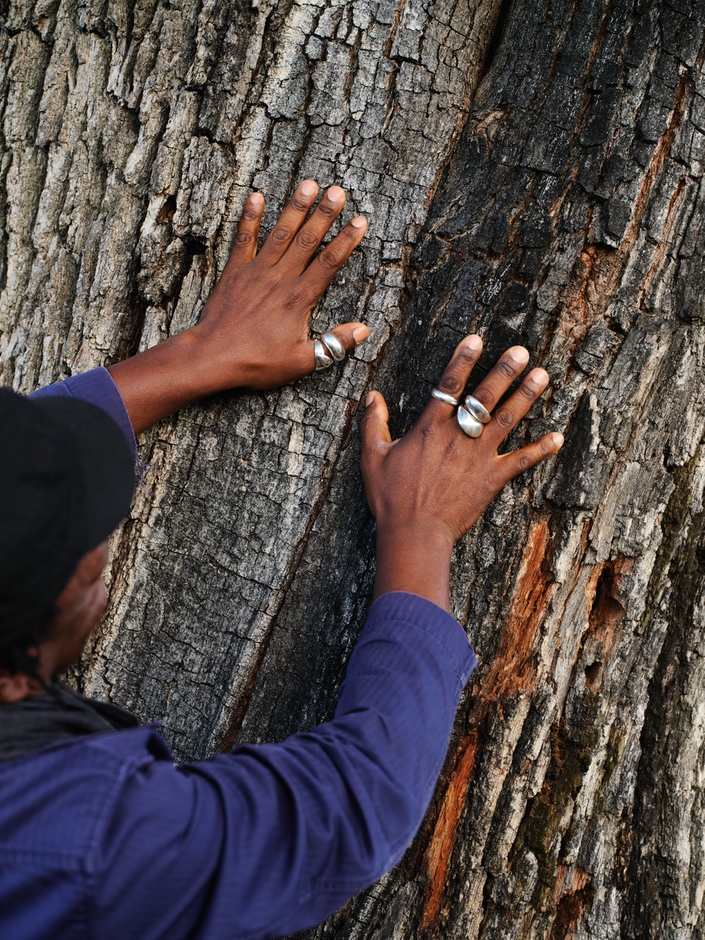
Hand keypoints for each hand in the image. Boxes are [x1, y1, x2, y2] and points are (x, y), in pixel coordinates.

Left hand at [191, 181, 368, 390]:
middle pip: (308, 240)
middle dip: (325, 214)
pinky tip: (256, 196)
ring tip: (309, 184)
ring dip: (295, 208)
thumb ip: (333, 344)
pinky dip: (249, 217)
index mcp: (299, 298)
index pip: (329, 263)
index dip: (346, 241)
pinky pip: (243, 239)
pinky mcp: (234, 272)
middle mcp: (280, 278)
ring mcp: (256, 271)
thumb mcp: (301, 361)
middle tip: (338, 191)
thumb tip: (363, 331)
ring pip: (280, 233)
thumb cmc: (257, 362)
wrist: (214, 356)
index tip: (360, 221)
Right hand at [360, 335, 562, 608]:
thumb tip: (371, 396)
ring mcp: (479, 456)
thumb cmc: (390, 497)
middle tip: (522, 351)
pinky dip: (541, 449)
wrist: (414, 533)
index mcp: (430, 427)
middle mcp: (459, 436)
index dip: (463, 359)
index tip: (476, 339)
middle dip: (505, 370)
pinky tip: (558, 437)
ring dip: (527, 396)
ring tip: (543, 375)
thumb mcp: (372, 457)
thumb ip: (372, 423)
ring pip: (508, 419)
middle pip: (486, 395)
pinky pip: (521, 461)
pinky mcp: (492, 478)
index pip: (449, 384)